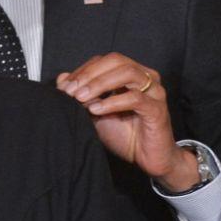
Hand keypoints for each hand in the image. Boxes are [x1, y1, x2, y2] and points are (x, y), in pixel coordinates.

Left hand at [58, 53, 196, 189]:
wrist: (147, 159)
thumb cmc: (125, 135)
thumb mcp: (96, 113)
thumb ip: (82, 95)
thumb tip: (62, 79)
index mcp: (132, 74)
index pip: (104, 61)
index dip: (83, 70)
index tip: (65, 86)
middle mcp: (145, 77)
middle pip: (115, 60)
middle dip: (89, 74)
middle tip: (70, 91)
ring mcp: (154, 91)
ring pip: (127, 73)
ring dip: (99, 84)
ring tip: (81, 98)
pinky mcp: (157, 109)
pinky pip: (135, 98)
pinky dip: (113, 102)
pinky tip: (97, 109)